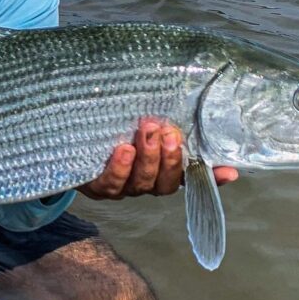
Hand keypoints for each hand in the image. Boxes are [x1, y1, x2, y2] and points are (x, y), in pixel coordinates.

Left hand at [79, 117, 238, 199]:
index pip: (191, 176)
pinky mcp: (97, 187)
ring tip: (147, 131)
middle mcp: (144, 183)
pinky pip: (111, 184)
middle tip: (168, 131)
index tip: (228, 170)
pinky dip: (119, 168)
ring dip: (148, 159)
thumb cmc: (115, 124)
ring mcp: (121, 187)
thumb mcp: (141, 120)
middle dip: (169, 158)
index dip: (211, 177)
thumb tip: (203, 112)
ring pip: (141, 183)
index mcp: (161, 170)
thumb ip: (167, 120)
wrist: (70, 135)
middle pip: (165, 182)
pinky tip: (123, 149)